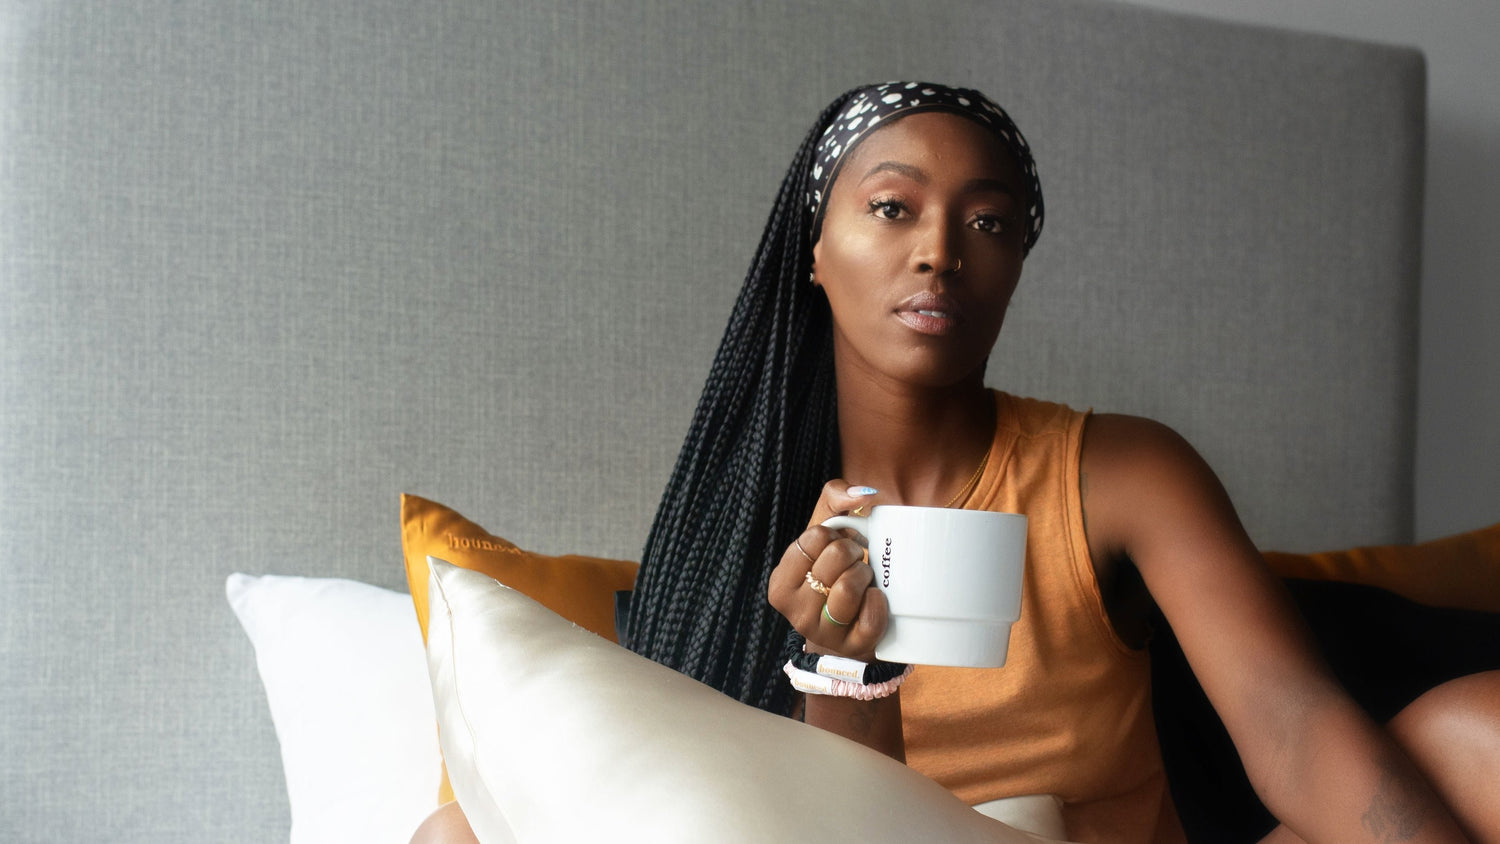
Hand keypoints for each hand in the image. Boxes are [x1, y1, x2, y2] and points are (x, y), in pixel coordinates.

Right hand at [767, 480, 888, 659]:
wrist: (849, 625)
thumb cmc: (834, 571)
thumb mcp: (825, 533)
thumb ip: (835, 498)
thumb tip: (862, 495)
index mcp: (781, 583)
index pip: (814, 538)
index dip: (834, 535)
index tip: (836, 545)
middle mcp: (795, 611)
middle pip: (836, 557)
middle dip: (853, 552)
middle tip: (855, 561)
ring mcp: (822, 633)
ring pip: (851, 586)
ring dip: (866, 574)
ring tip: (864, 579)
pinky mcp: (852, 647)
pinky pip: (871, 618)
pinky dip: (879, 602)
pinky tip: (875, 598)